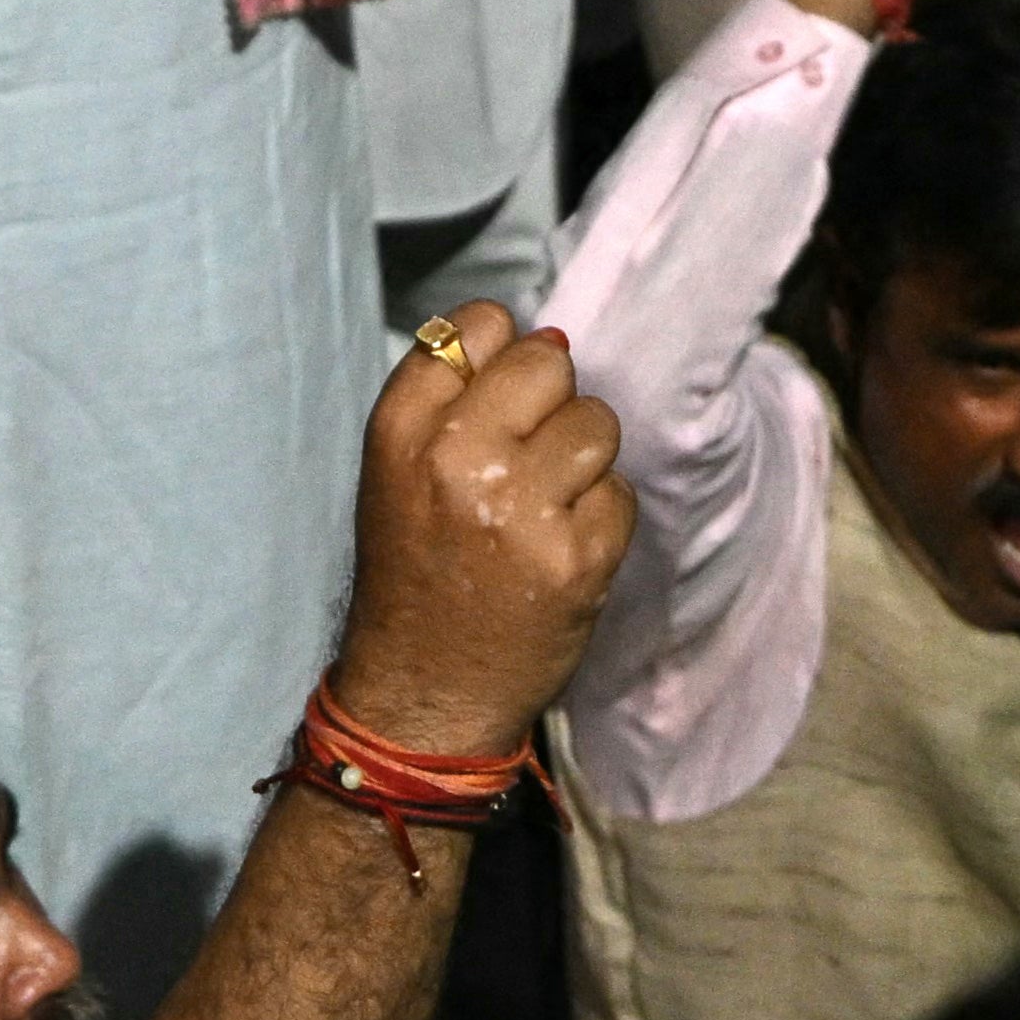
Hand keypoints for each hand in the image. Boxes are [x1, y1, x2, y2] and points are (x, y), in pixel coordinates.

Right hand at [324, 306, 632, 761]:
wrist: (424, 695)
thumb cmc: (417, 574)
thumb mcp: (399, 472)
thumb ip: (456, 398)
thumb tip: (554, 333)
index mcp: (401, 431)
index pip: (479, 324)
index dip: (501, 357)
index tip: (496, 406)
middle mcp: (456, 460)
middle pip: (549, 361)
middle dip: (551, 403)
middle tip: (525, 463)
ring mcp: (520, 509)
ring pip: (597, 423)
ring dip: (584, 462)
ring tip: (544, 511)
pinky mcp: (576, 558)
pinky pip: (621, 493)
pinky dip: (603, 520)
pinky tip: (562, 553)